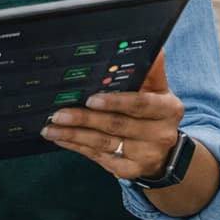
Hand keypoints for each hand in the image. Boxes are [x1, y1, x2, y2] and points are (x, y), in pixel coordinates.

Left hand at [41, 53, 181, 181]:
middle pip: (117, 125)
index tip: (90, 99)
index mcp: (168, 109)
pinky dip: (78, 148)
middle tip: (58, 113)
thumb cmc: (154, 114)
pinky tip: (62, 140)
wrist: (163, 153)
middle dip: (85, 119)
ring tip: (51, 128)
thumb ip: (151, 72)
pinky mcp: (130, 171)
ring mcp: (145, 156)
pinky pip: (99, 158)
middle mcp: (161, 134)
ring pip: (104, 144)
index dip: (115, 102)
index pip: (141, 104)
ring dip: (74, 135)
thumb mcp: (158, 91)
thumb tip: (153, 48)